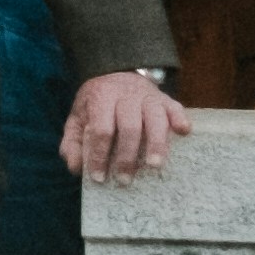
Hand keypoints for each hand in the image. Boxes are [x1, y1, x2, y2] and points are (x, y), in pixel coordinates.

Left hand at [62, 71, 183, 184]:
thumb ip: (72, 143)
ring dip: (156, 143)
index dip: (99, 155)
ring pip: (154, 118)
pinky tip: (183, 132)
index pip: (101, 129)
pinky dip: (180, 119)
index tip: (99, 177)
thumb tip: (76, 167)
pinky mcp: (164, 99)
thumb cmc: (96, 105)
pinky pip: (175, 107)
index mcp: (101, 98)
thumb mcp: (77, 119)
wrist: (115, 74)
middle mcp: (126, 95)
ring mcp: (148, 96)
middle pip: (129, 126)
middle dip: (127, 156)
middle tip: (124, 180)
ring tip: (154, 166)